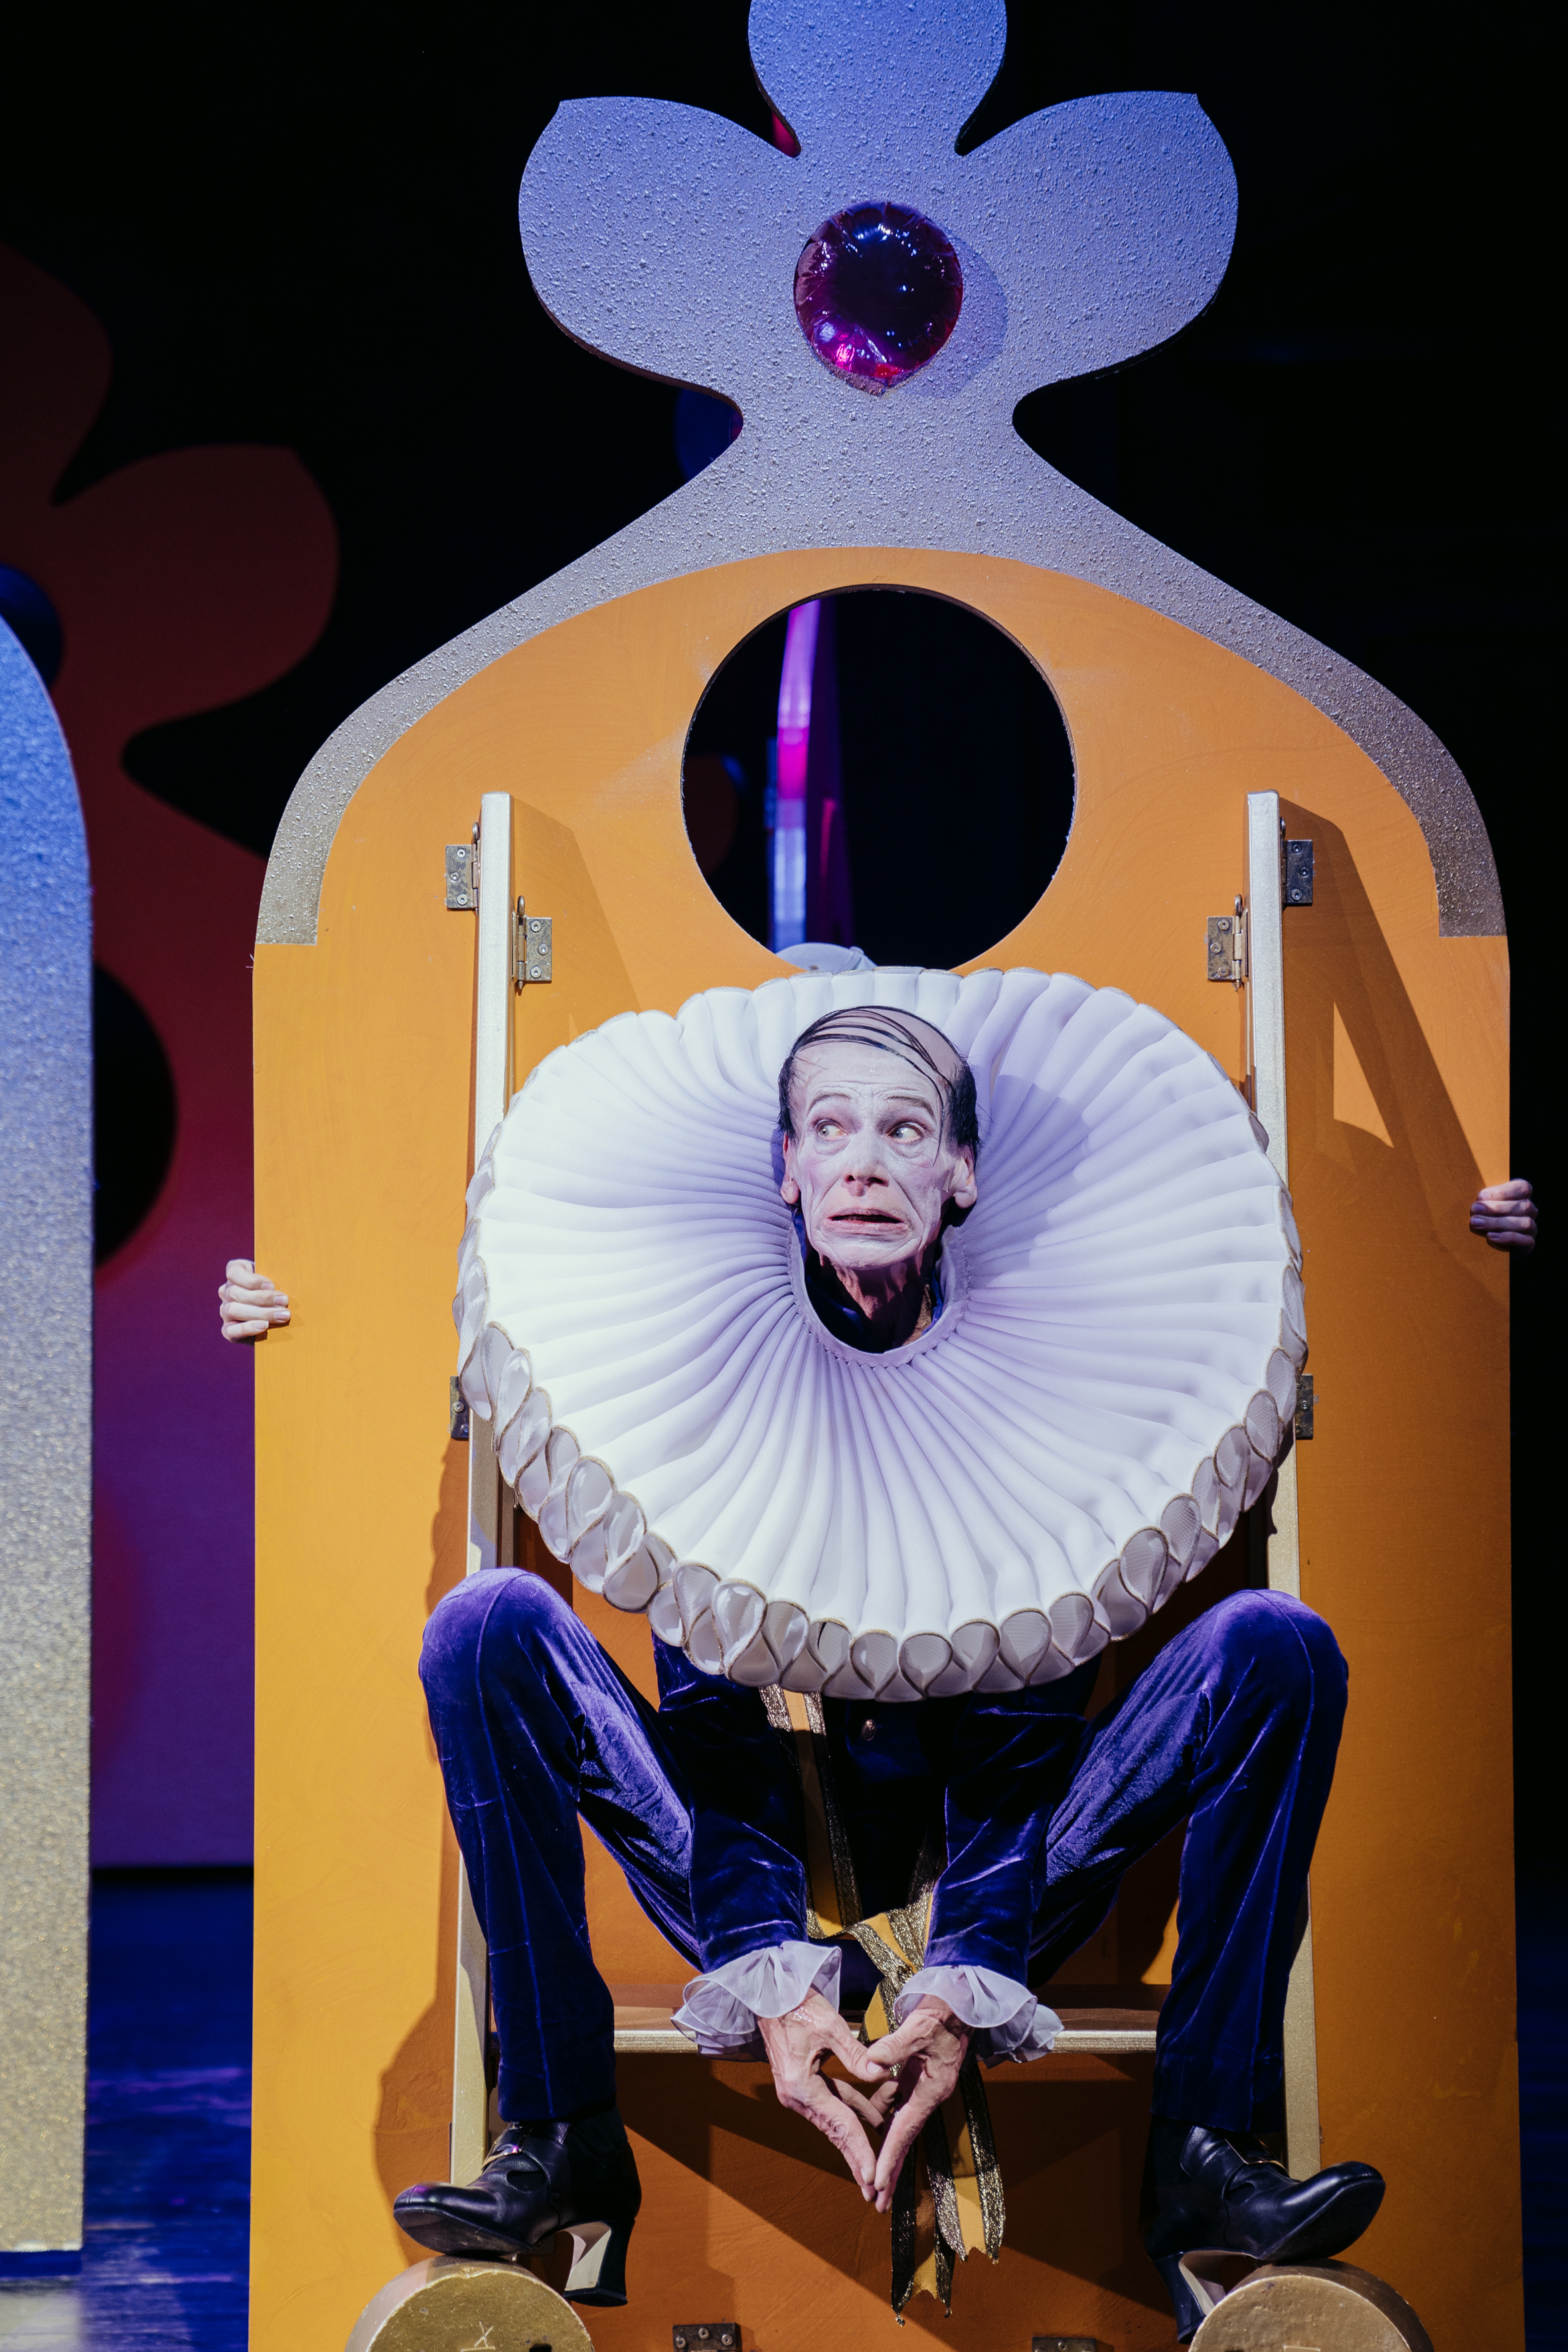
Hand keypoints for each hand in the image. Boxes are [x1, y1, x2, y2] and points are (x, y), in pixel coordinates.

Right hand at [219, 1259, 290, 1341]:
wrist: (278, 1321)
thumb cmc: (278, 1293)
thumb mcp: (276, 1281)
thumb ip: (276, 1278)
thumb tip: (289, 1279)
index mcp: (235, 1274)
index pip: (233, 1272)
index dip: (252, 1279)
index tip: (272, 1285)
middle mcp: (226, 1292)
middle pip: (236, 1293)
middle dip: (263, 1298)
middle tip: (284, 1302)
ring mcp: (225, 1311)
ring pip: (234, 1310)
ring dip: (260, 1313)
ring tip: (281, 1316)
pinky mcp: (228, 1331)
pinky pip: (232, 1330)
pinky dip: (249, 1328)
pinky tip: (265, 1326)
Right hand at [757, 1990, 894, 2199]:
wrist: (768, 1992)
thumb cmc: (796, 2003)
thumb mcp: (829, 2025)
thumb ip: (855, 2053)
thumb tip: (880, 2072)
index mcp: (802, 2086)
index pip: (840, 2124)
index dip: (860, 2150)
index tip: (873, 2177)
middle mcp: (796, 2096)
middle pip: (835, 2132)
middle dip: (856, 2160)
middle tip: (874, 2191)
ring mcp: (797, 2092)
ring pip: (834, 2120)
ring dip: (856, 2137)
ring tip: (877, 2163)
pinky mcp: (801, 2083)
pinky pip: (831, 2102)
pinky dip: (851, 2111)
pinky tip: (873, 2119)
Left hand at [862, 1996, 969, 2213]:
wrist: (959, 1999)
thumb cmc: (941, 2012)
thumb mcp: (917, 2027)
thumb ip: (893, 2048)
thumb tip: (871, 2065)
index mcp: (931, 2089)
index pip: (905, 2130)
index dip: (890, 2158)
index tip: (877, 2183)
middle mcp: (928, 2094)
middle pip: (905, 2138)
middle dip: (891, 2170)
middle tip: (876, 2201)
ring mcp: (923, 2086)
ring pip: (899, 2123)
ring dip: (886, 2147)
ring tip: (872, 2174)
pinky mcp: (917, 2075)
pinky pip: (897, 2101)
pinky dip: (883, 2114)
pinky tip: (867, 2118)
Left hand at [1470, 1178, 1535, 1253]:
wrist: (1489, 1245)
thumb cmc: (1484, 1216)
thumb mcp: (1484, 1204)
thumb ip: (1484, 1200)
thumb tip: (1480, 1199)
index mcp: (1522, 1194)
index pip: (1522, 1188)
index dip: (1502, 1192)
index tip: (1481, 1196)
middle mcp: (1530, 1210)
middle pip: (1522, 1206)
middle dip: (1496, 1208)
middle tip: (1475, 1209)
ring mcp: (1532, 1227)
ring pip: (1524, 1223)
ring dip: (1498, 1223)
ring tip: (1477, 1223)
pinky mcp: (1529, 1243)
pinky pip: (1524, 1240)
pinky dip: (1506, 1237)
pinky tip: (1490, 1236)